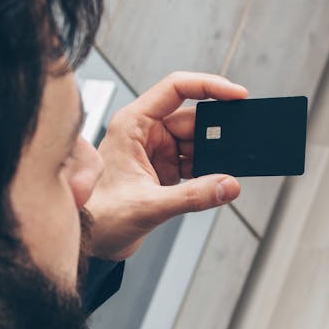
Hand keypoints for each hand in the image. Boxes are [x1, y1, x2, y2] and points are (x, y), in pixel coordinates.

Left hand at [86, 71, 247, 260]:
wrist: (90, 241)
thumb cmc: (99, 216)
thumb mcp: (149, 205)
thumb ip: (193, 196)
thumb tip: (229, 185)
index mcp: (133, 124)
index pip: (176, 89)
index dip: (210, 86)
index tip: (237, 95)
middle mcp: (145, 133)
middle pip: (192, 119)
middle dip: (217, 133)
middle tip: (239, 144)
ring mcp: (156, 152)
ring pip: (196, 143)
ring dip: (213, 157)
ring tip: (225, 171)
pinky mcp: (163, 171)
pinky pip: (194, 164)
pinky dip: (208, 173)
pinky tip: (216, 182)